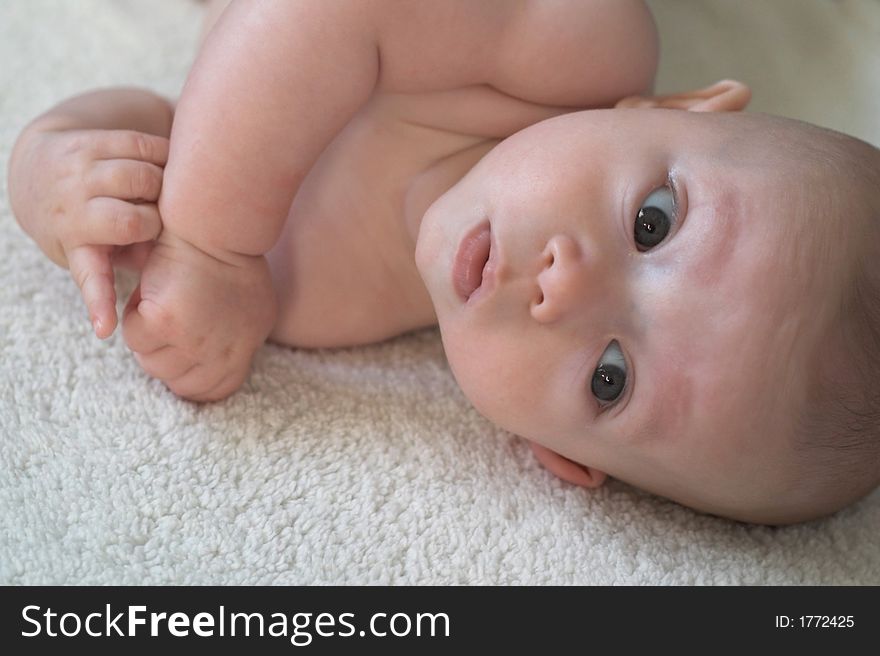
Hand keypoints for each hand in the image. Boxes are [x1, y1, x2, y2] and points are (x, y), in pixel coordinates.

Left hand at [8, 126, 168, 336]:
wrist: (39, 171)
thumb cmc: (83, 224)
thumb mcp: (98, 250)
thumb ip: (138, 255)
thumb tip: (173, 258)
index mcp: (74, 245)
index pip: (90, 277)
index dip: (100, 302)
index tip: (105, 328)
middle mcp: (72, 208)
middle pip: (131, 220)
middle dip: (158, 223)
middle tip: (163, 223)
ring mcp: (80, 171)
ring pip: (142, 178)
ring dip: (165, 187)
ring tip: (169, 194)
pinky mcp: (93, 141)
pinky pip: (144, 147)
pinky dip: (166, 158)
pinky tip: (170, 168)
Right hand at [122, 232, 276, 401]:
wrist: (214, 228)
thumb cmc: (229, 257)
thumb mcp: (251, 307)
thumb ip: (233, 340)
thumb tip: (209, 361)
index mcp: (245, 349)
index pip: (214, 391)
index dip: (189, 379)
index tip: (177, 354)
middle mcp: (224, 353)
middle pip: (178, 383)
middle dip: (163, 355)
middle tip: (163, 322)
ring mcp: (196, 342)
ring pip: (151, 362)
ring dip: (148, 334)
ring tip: (161, 300)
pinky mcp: (167, 324)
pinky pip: (135, 338)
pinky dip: (134, 315)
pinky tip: (150, 292)